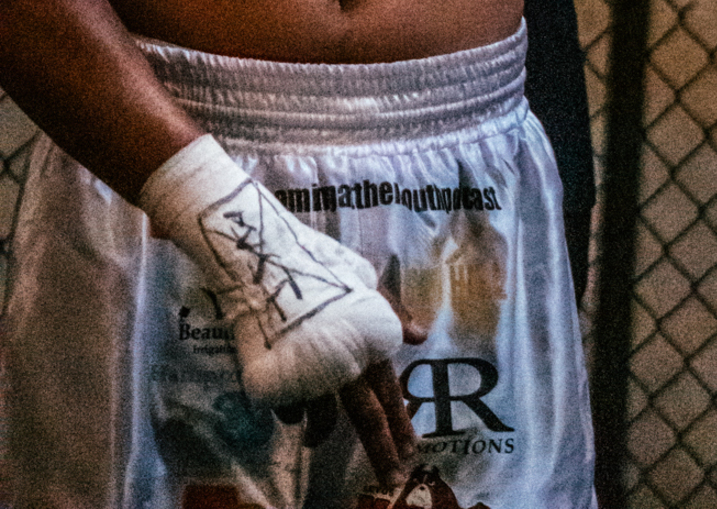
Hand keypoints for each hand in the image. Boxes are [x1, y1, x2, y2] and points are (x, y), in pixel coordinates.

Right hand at [278, 285, 426, 488]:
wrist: (268, 265)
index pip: (389, 393)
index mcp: (368, 342)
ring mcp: (310, 376)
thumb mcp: (365, 282)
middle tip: (392, 479)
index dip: (401, 425)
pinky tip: (288, 401)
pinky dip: (291, 408)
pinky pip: (288, 408)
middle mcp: (344, 364)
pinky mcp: (278, 383)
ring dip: (319, 433)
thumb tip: (421, 336)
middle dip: (381, 453)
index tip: (411, 453)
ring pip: (321, 421)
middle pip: (366, 419)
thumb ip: (392, 313)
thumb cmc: (320, 269)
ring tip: (314, 440)